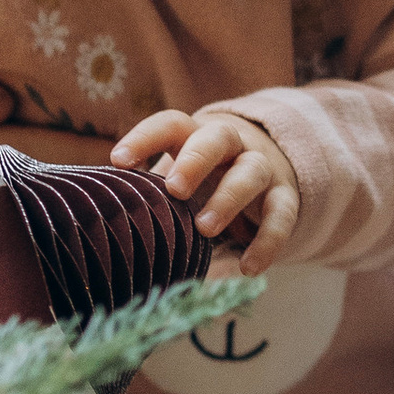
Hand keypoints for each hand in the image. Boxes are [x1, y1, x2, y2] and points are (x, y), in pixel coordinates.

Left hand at [114, 108, 299, 271]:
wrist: (266, 175)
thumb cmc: (205, 182)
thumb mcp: (180, 181)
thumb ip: (153, 198)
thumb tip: (109, 236)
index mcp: (195, 136)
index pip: (171, 124)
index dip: (144, 138)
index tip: (118, 161)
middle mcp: (230, 145)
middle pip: (216, 138)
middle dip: (195, 160)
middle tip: (175, 189)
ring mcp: (261, 168)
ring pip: (251, 172)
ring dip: (228, 198)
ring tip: (205, 228)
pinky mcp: (284, 195)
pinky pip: (281, 213)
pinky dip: (268, 240)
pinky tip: (248, 268)